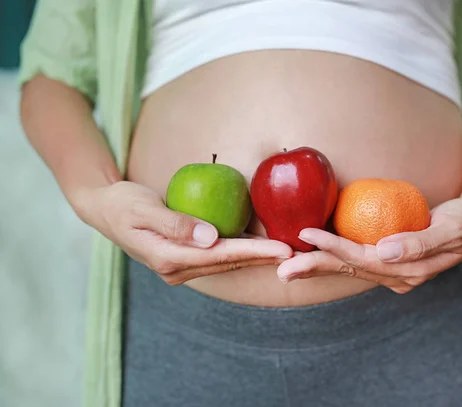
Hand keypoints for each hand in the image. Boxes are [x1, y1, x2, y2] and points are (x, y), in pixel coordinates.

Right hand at [75, 181, 292, 284]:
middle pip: (228, 262)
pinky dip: (241, 250)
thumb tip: (210, 238)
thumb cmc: (122, 204)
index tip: (281, 250)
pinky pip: (218, 255)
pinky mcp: (185, 258)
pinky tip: (261, 245)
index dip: (253, 252)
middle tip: (296, 255)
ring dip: (256, 257)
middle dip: (263, 259)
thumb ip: (175, 224)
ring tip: (287, 253)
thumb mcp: (143, 209)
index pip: (219, 255)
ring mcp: (181, 266)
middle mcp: (177, 269)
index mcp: (168, 258)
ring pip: (226, 261)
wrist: (104, 209)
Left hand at [277, 198, 461, 292]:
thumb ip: (419, 242)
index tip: (308, 235)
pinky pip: (355, 260)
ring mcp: (391, 271)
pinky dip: (332, 258)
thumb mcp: (451, 227)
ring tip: (287, 268)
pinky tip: (310, 256)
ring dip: (317, 267)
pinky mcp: (387, 261)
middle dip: (314, 268)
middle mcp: (396, 276)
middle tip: (282, 270)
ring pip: (348, 268)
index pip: (364, 260)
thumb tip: (384, 252)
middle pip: (349, 270)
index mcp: (409, 272)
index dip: (335, 248)